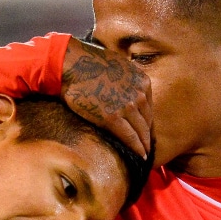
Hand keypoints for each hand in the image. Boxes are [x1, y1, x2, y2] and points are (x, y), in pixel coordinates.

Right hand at [61, 37, 151, 157]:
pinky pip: (130, 137)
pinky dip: (137, 148)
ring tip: (144, 153)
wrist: (71, 65)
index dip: (147, 120)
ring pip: (141, 131)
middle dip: (147, 134)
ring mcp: (127, 107)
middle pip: (147, 120)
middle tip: (148, 146)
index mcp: (142, 81)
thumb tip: (127, 90)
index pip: (149, 107)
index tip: (146, 129)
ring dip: (144, 144)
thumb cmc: (89, 64)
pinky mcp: (113, 118)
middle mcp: (139, 94)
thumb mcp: (119, 66)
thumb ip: (129, 80)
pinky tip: (140, 156)